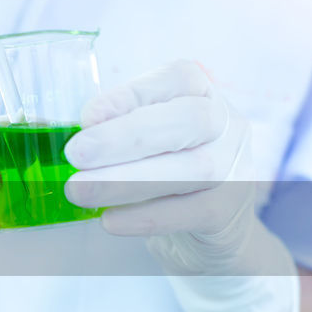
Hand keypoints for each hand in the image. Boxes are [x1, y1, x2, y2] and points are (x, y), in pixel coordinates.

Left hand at [63, 60, 299, 311]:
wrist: (207, 232)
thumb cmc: (165, 172)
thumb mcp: (145, 140)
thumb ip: (121, 125)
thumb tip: (90, 124)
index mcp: (203, 93)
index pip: (177, 79)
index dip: (131, 95)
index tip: (87, 117)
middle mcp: (227, 124)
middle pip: (188, 121)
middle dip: (126, 136)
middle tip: (76, 154)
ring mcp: (235, 167)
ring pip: (190, 169)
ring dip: (127, 180)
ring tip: (79, 190)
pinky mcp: (228, 211)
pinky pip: (190, 212)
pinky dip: (146, 216)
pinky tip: (110, 219)